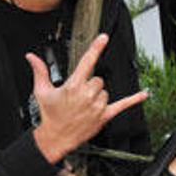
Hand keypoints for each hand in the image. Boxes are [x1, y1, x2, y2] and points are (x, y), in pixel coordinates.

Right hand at [30, 34, 148, 163]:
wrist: (56, 138)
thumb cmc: (50, 115)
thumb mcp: (42, 91)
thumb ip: (40, 71)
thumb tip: (31, 56)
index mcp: (73, 86)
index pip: (87, 62)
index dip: (96, 48)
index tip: (103, 38)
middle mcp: (87, 95)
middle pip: (98, 79)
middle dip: (90, 84)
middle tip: (79, 95)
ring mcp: (97, 106)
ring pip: (105, 91)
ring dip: (98, 95)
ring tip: (84, 105)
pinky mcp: (104, 116)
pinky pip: (122, 105)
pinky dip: (134, 99)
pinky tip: (144, 94)